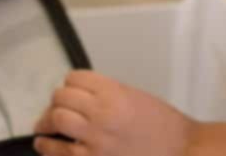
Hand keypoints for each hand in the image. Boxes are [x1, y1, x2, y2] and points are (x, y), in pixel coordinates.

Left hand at [33, 70, 196, 155]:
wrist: (181, 151)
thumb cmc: (164, 127)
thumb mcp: (135, 97)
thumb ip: (107, 94)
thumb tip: (81, 97)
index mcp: (114, 92)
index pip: (75, 78)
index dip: (70, 84)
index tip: (70, 91)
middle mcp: (102, 112)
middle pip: (61, 97)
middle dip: (58, 102)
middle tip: (58, 108)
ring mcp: (95, 138)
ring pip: (56, 119)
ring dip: (48, 121)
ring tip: (44, 126)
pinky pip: (59, 151)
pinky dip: (47, 146)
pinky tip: (44, 144)